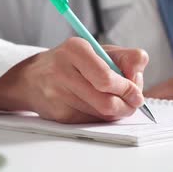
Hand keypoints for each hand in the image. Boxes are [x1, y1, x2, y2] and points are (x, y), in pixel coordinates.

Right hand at [0, 37, 148, 122]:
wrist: (33, 78)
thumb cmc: (73, 62)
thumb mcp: (99, 51)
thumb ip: (126, 58)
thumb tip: (139, 72)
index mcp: (76, 49)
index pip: (107, 78)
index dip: (127, 88)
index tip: (136, 92)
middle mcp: (63, 71)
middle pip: (106, 101)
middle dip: (126, 105)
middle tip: (133, 102)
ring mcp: (57, 95)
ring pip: (100, 114)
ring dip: (116, 112)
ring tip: (116, 101)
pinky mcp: (57, 115)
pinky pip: (91, 122)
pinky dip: (101, 117)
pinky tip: (97, 106)